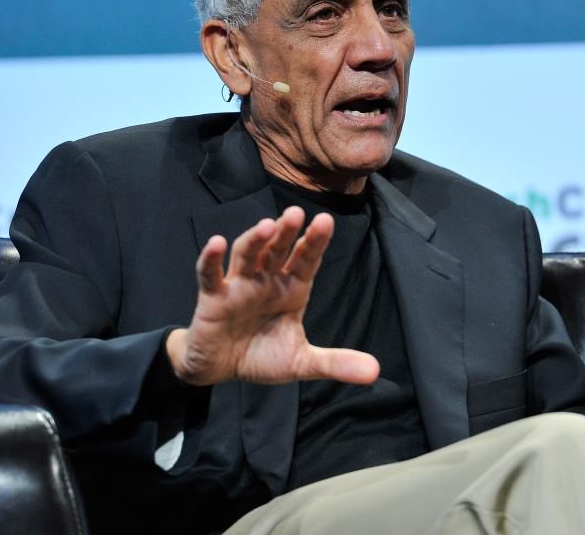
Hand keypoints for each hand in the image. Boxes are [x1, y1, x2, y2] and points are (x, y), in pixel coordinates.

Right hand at [166, 206, 380, 386]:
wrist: (222, 370)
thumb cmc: (262, 356)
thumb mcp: (302, 362)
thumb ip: (335, 363)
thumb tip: (374, 371)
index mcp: (292, 289)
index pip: (306, 259)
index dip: (315, 241)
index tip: (326, 221)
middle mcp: (267, 280)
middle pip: (278, 249)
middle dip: (287, 232)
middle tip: (296, 213)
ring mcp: (239, 285)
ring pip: (247, 254)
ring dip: (256, 239)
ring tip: (267, 225)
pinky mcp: (213, 297)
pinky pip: (210, 274)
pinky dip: (211, 258)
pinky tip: (217, 243)